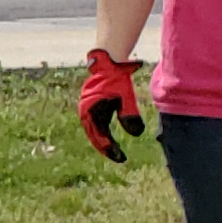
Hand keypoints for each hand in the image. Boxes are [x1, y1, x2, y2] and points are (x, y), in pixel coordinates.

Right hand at [81, 47, 144, 162]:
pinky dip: (102, 133)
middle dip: (106, 148)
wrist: (107, 65)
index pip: (101, 137)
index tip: (121, 158)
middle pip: (95, 137)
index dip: (111, 149)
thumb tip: (136, 134)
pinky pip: (94, 125)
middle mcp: (85, 113)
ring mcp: (86, 110)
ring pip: (93, 132)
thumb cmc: (116, 80)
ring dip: (103, 142)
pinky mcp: (90, 107)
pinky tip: (110, 137)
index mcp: (91, 112)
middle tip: (119, 158)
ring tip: (114, 151)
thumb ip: (129, 115)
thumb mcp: (125, 97)